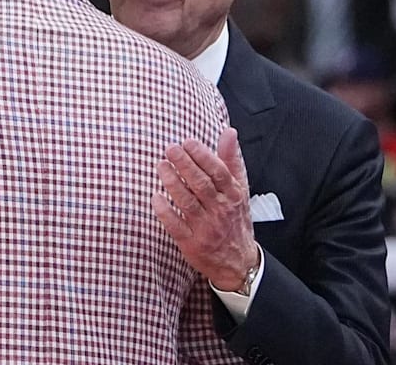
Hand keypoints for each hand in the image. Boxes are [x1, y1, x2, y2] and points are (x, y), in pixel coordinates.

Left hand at [154, 127, 258, 291]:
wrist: (238, 262)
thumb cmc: (235, 220)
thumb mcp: (240, 190)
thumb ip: (232, 161)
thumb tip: (229, 132)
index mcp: (233, 196)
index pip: (219, 172)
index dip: (203, 156)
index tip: (188, 142)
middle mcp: (220, 211)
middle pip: (201, 184)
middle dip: (185, 164)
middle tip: (170, 148)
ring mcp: (206, 228)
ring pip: (187, 202)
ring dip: (172, 183)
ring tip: (161, 165)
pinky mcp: (191, 244)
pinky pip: (176, 226)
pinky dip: (165, 211)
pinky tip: (155, 197)